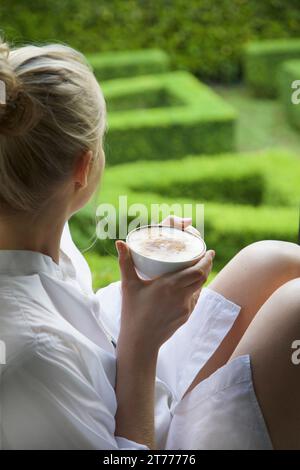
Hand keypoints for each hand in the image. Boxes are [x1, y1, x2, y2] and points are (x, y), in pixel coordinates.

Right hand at [116, 239, 214, 354]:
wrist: (140, 342)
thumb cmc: (132, 312)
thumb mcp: (128, 286)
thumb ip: (125, 262)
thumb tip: (120, 243)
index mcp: (170, 286)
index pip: (197, 270)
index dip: (206, 259)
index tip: (209, 250)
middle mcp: (181, 296)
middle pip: (202, 277)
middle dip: (207, 265)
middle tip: (206, 255)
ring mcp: (185, 308)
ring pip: (200, 288)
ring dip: (201, 277)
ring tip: (197, 267)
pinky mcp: (186, 316)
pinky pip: (194, 299)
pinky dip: (195, 289)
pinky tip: (189, 286)